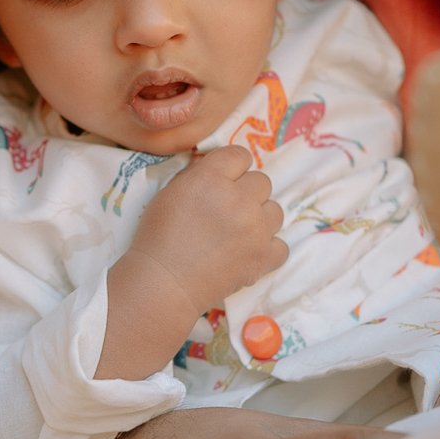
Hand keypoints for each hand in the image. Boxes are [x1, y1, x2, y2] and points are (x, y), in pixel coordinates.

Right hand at [128, 146, 286, 312]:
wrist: (164, 283)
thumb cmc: (158, 237)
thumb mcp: (171, 192)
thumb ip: (199, 175)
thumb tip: (220, 170)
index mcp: (211, 178)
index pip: (240, 155)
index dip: (232, 167)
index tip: (224, 181)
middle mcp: (239, 199)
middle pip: (262, 182)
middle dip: (246, 193)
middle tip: (227, 211)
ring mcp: (256, 229)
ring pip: (275, 210)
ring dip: (259, 218)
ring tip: (238, 233)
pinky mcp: (264, 257)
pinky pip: (281, 245)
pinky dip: (268, 249)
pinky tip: (249, 253)